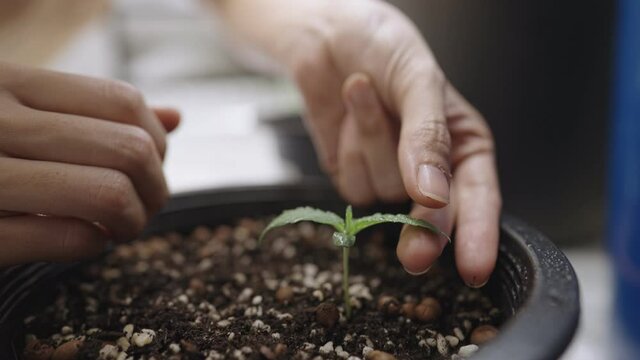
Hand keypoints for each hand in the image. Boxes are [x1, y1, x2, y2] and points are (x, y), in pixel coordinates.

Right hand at [0, 62, 179, 266]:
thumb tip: (176, 117)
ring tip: (117, 226)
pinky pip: (67, 238)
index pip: (123, 101)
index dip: (157, 141)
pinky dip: (90, 246)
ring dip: (132, 220)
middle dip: (157, 188)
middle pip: (129, 149)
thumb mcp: (16, 111)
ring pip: (109, 193)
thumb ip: (93, 112)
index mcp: (6, 83)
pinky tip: (80, 241)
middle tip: (145, 205)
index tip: (152, 164)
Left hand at [216, 0, 500, 285]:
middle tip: (414, 256)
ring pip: (384, 194)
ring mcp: (390, 175)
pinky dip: (347, 146)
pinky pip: (351, 184)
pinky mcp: (354, 175)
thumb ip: (428, 137)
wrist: (325, 35)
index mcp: (463, 143)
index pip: (480, 196)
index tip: (473, 269)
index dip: (478, 234)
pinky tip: (346, 113)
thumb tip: (433, 197)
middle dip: (423, 231)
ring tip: (364, 93)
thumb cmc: (382, 44)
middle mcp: (430, 167)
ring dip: (371, 143)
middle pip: (433, 217)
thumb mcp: (417, 78)